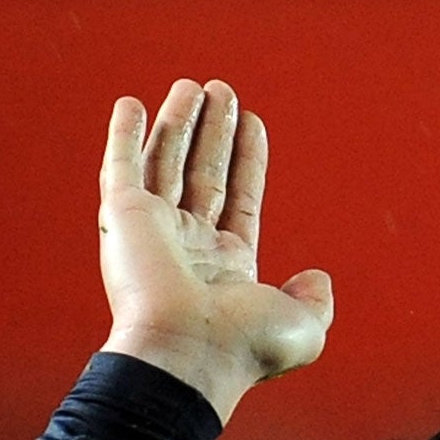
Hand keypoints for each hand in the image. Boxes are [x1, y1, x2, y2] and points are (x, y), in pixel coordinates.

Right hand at [98, 78, 332, 420]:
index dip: (247, 160)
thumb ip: (315, 301)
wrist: (189, 354)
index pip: (240, 198)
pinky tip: (132, 104)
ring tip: (194, 86)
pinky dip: (123, 135)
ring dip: (180, 123)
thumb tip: (318, 277)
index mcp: (226, 268)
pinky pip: (121, 167)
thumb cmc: (243, 348)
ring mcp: (153, 231)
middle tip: (222, 90)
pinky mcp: (123, 219)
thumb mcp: (303, 328)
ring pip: (167, 163)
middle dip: (214, 132)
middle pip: (203, 174)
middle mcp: (188, 247)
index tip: (253, 121)